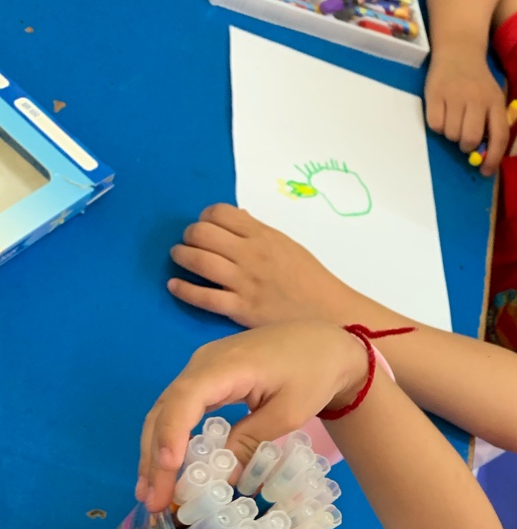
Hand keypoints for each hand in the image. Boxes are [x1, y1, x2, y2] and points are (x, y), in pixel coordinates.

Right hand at [135, 323, 368, 510]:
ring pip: (166, 411)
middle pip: (167, 409)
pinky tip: (166, 469)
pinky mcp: (207, 380)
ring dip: (155, 452)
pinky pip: (180, 409)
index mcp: (226, 365)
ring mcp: (202, 369)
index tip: (168, 467)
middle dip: (154, 456)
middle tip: (152, 500)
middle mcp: (203, 363)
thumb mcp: (287, 413)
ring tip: (150, 494)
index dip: (172, 433)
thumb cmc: (313, 373)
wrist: (325, 344)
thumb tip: (221, 479)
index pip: (186, 399)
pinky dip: (169, 439)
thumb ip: (251, 441)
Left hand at [168, 204, 356, 326]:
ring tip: (179, 257)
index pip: (220, 213)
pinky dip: (183, 289)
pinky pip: (203, 297)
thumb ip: (261, 233)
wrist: (330, 315)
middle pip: (203, 233)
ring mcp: (244, 282)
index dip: (206, 217)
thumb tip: (238, 218)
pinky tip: (174, 285)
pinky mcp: (240, 309)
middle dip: (190, 235)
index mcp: (264, 236)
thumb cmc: (311, 280)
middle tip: (190, 242)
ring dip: (182, 256)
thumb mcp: (289, 246)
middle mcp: (251, 255)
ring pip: (198, 261)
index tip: (206, 226)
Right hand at [425, 51, 511, 175]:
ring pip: (451, 134)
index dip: (493, 159)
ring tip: (453, 120)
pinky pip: (435, 125)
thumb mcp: (492, 99)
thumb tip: (483, 156)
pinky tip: (441, 114)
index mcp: (495, 102)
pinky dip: (437, 126)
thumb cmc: (478, 82)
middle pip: (470, 139)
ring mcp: (454, 95)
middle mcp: (476, 99)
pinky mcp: (435, 93)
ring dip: (451, 135)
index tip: (485, 171)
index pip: (499, 137)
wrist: (459, 51)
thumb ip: (492, 124)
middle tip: (464, 138)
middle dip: (466, 145)